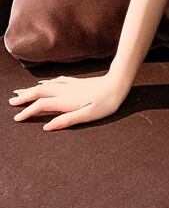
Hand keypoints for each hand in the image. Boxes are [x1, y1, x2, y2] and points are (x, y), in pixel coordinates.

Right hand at [8, 73, 131, 130]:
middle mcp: (66, 91)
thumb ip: (68, 120)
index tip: (17, 118)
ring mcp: (72, 85)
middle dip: (24, 97)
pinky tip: (44, 82)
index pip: (42, 105)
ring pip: (47, 85)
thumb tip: (47, 127)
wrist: (119, 83)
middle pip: (40, 92)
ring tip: (20, 91)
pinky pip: (57, 81)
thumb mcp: (89, 116)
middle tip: (11, 101)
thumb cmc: (107, 102)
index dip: (28, 112)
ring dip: (32, 89)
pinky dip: (46, 82)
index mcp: (67, 101)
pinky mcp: (78, 82)